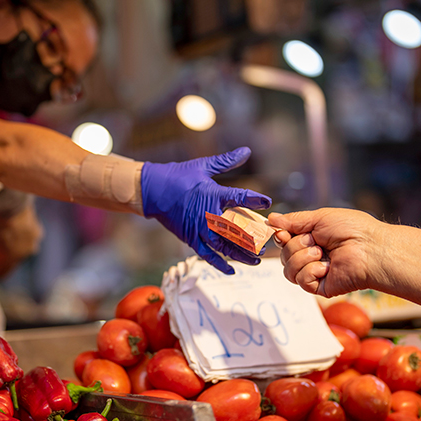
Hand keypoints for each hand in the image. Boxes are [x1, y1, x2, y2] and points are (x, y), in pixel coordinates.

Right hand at [141, 147, 271, 273]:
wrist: (152, 191)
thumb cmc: (178, 176)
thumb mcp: (203, 166)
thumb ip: (226, 161)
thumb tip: (246, 150)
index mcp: (213, 194)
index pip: (240, 197)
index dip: (255, 200)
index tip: (267, 202)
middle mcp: (209, 215)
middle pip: (237, 230)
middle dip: (254, 237)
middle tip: (267, 243)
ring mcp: (199, 229)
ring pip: (225, 246)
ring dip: (241, 254)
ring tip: (256, 260)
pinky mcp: (191, 238)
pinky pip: (207, 255)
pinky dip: (219, 263)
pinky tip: (232, 269)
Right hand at [268, 208, 382, 296]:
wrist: (370, 248)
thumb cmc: (352, 229)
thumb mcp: (319, 217)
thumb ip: (293, 220)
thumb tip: (271, 219)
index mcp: (312, 238)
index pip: (284, 241)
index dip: (280, 237)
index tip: (283, 233)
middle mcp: (311, 256)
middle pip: (283, 255)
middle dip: (296, 246)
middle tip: (316, 242)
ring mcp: (315, 272)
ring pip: (288, 270)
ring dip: (302, 258)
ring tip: (321, 253)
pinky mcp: (320, 286)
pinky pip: (301, 280)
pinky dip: (310, 271)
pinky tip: (326, 267)